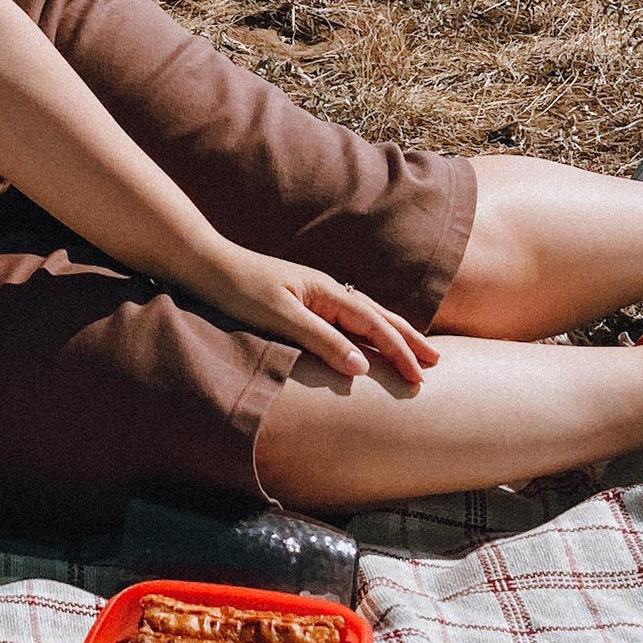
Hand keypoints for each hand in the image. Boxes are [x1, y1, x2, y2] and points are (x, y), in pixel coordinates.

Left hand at [193, 246, 438, 386]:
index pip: (374, 325)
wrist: (206, 266)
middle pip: (378, 315)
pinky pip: (346, 318)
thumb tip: (362, 368)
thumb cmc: (240, 291)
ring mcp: (315, 295)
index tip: (420, 377)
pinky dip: (367, 329)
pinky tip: (366, 338)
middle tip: (436, 361)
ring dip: (392, 333)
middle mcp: (327, 290)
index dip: (399, 351)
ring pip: (365, 315)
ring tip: (415, 349)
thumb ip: (321, 340)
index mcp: (327, 292)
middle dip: (408, 339)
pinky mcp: (301, 301)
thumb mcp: (281, 318)